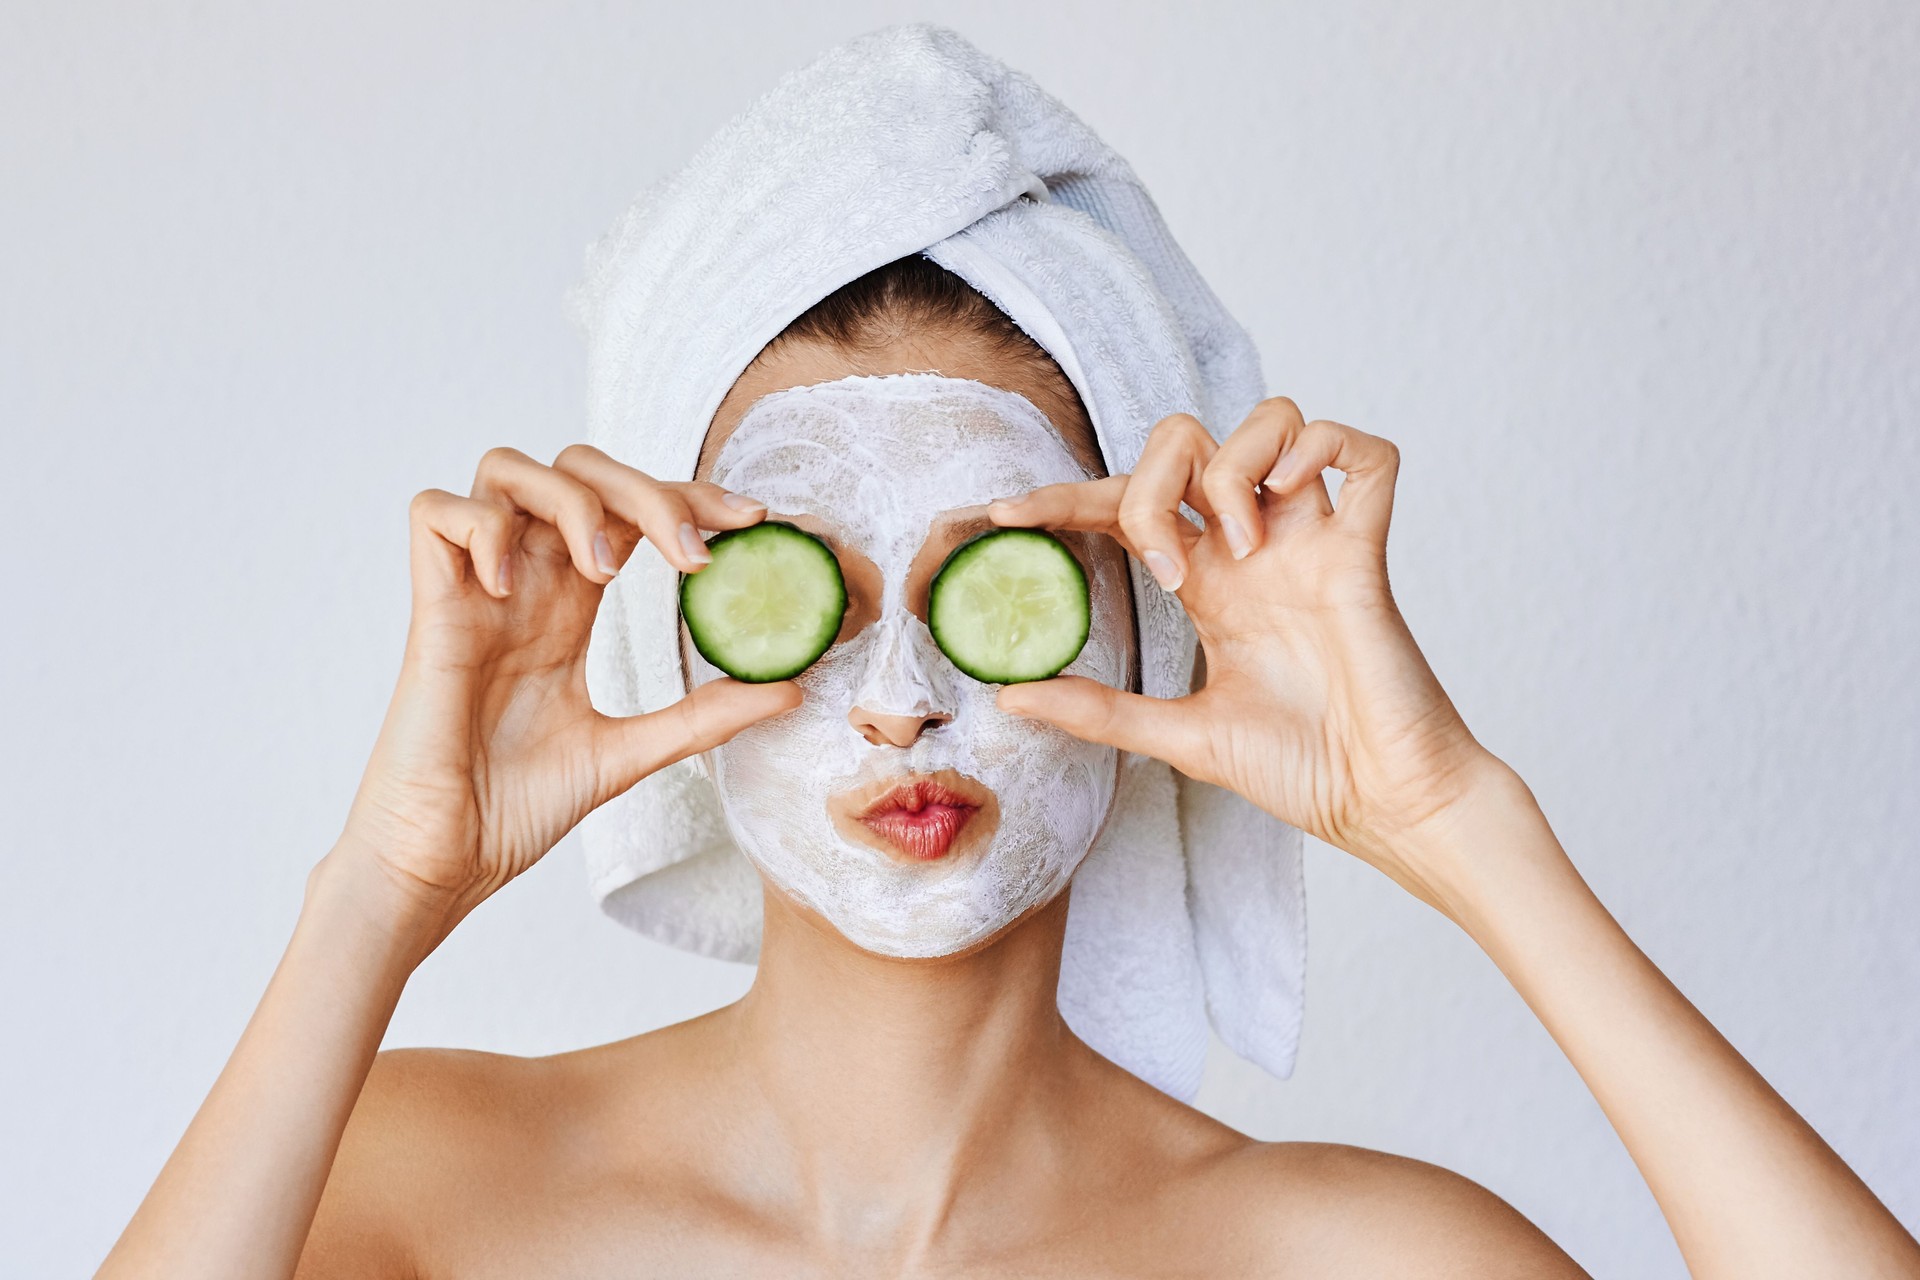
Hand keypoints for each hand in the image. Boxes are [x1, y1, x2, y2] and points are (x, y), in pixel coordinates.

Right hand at [332, 443, 800, 933]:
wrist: (444, 861)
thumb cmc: (512, 809)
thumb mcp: (629, 753)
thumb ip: (702, 716)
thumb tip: (790, 691)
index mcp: (567, 608)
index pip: (629, 512)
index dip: (688, 498)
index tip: (751, 521)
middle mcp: (525, 585)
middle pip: (578, 470)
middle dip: (645, 489)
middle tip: (692, 553)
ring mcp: (476, 591)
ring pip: (507, 470)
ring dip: (571, 499)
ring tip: (604, 568)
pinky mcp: (430, 609)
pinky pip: (435, 513)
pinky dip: (482, 526)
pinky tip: (511, 584)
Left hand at [988, 398, 1502, 910]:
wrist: (1383, 804)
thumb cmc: (1302, 772)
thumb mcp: (1181, 738)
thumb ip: (1101, 711)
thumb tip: (1009, 696)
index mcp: (1209, 584)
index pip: (1125, 504)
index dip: (1065, 497)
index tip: (1007, 517)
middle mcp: (1256, 549)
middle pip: (1189, 439)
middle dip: (1154, 477)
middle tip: (1170, 565)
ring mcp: (1313, 542)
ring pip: (1274, 419)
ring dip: (1236, 464)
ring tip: (1242, 542)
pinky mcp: (1367, 552)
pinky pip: (1366, 454)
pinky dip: (1327, 447)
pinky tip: (1296, 494)